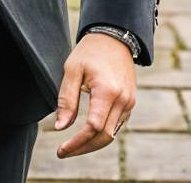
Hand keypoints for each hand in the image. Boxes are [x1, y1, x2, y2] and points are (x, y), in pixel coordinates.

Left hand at [52, 31, 136, 157]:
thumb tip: (60, 127)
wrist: (114, 37)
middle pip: (104, 137)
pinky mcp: (130, 103)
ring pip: (111, 134)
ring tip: (72, 147)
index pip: (93, 127)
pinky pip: (116, 126)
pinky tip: (86, 134)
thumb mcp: (72, 70)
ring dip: (92, 144)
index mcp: (108, 91)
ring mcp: (129, 103)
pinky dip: (102, 134)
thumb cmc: (90, 51)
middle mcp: (123, 100)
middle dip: (83, 148)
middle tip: (63, 153)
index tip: (61, 150)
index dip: (76, 142)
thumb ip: (67, 99)